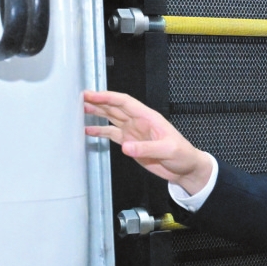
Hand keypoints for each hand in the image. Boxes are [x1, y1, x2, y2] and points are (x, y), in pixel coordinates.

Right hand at [83, 90, 214, 194]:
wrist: (185, 169)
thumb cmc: (183, 155)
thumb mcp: (168, 150)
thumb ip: (147, 148)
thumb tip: (126, 146)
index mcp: (148, 117)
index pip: (125, 102)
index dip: (108, 97)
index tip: (92, 95)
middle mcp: (138, 122)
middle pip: (115, 108)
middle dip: (98, 102)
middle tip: (81, 98)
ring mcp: (133, 132)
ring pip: (112, 118)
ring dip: (97, 113)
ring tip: (80, 110)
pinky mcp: (131, 144)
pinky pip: (112, 135)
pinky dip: (100, 132)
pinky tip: (89, 131)